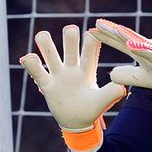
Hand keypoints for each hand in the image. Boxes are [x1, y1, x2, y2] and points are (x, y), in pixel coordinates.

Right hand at [20, 25, 126, 151]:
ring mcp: (58, 75)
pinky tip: (29, 57)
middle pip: (70, 48)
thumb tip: (122, 87)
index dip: (90, 42)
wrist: (77, 122)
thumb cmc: (91, 109)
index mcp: (88, 70)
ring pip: (50, 54)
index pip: (89, 52)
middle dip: (69, 38)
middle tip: (70, 29)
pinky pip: (37, 72)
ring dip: (46, 43)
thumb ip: (111, 93)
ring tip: (42, 36)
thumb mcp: (102, 102)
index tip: (91, 33)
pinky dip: (32, 63)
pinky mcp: (47, 84)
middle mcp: (72, 68)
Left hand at [90, 18, 151, 104]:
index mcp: (140, 51)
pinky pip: (151, 53)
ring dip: (122, 35)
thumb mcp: (140, 78)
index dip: (106, 37)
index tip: (91, 32)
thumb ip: (125, 75)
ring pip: (136, 41)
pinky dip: (141, 48)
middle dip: (111, 31)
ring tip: (109, 29)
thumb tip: (110, 73)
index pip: (119, 42)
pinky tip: (130, 44)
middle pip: (125, 37)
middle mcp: (146, 48)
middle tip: (96, 23)